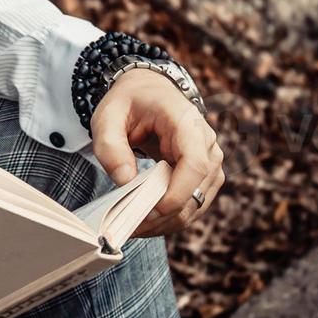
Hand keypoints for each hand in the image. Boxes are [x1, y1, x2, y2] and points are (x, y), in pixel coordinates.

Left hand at [89, 68, 224, 237]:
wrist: (147, 91)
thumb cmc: (129, 102)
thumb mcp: (107, 117)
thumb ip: (110, 147)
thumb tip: (125, 181)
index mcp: (187, 121)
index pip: (195, 164)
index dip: (177, 192)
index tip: (150, 211)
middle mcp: (207, 142)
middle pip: (198, 189)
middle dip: (165, 214)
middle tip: (130, 226)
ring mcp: (210, 160)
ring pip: (198, 202)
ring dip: (168, 221)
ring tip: (134, 226)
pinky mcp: (205, 175)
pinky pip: (194, 203)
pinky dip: (172, 217)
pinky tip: (147, 221)